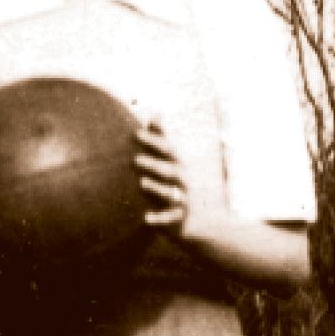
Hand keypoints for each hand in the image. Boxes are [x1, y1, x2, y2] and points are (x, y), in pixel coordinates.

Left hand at [134, 118, 191, 234]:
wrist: (198, 221)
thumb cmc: (178, 185)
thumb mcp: (173, 162)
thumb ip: (161, 139)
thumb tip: (155, 113)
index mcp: (179, 166)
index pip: (168, 150)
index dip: (154, 141)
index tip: (136, 134)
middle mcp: (182, 182)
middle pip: (170, 171)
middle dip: (154, 164)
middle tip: (136, 159)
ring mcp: (181, 201)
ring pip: (170, 194)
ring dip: (156, 188)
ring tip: (142, 183)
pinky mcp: (178, 220)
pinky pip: (169, 219)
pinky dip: (159, 219)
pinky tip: (145, 219)